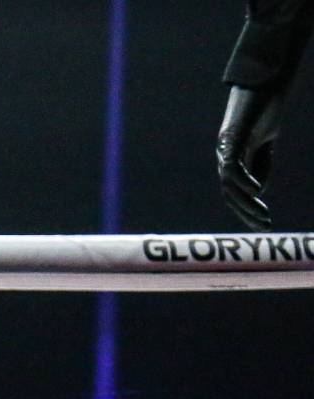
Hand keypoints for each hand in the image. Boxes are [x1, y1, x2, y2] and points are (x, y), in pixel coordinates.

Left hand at [216, 86, 278, 230]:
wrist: (265, 82)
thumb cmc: (265, 111)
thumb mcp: (265, 145)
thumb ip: (260, 166)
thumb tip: (256, 194)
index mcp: (232, 159)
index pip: (234, 192)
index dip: (246, 210)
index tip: (262, 224)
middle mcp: (224, 155)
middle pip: (229, 192)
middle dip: (245, 212)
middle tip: (264, 226)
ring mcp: (226, 146)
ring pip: (229, 183)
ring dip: (245, 202)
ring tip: (263, 215)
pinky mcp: (232, 136)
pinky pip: (233, 164)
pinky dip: (243, 179)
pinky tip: (257, 191)